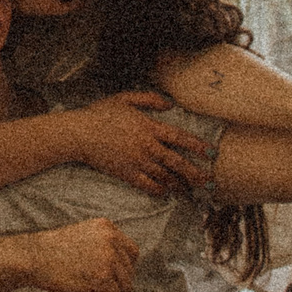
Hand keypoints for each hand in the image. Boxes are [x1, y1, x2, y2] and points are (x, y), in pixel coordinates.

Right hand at [23, 216, 140, 291]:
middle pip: (130, 272)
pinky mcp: (101, 277)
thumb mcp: (83, 238)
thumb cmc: (52, 253)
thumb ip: (104, 247)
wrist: (32, 257)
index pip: (132, 252)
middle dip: (115, 286)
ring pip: (125, 287)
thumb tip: (124, 273)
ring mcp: (108, 257)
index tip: (108, 279)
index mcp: (107, 227)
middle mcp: (111, 239)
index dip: (123, 270)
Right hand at [72, 92, 218, 197]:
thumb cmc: (101, 113)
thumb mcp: (125, 98)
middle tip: (209, 181)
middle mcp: (146, 147)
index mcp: (149, 127)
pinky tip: (165, 192)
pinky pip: (148, 185)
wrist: (79, 134)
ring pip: (165, 177)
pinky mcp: (126, 174)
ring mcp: (137, 162)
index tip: (211, 152)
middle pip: (177, 162)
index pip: (179, 138)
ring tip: (190, 189)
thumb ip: (150, 99)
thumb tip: (170, 105)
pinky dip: (159, 190)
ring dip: (179, 184)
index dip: (198, 146)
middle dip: (195, 172)